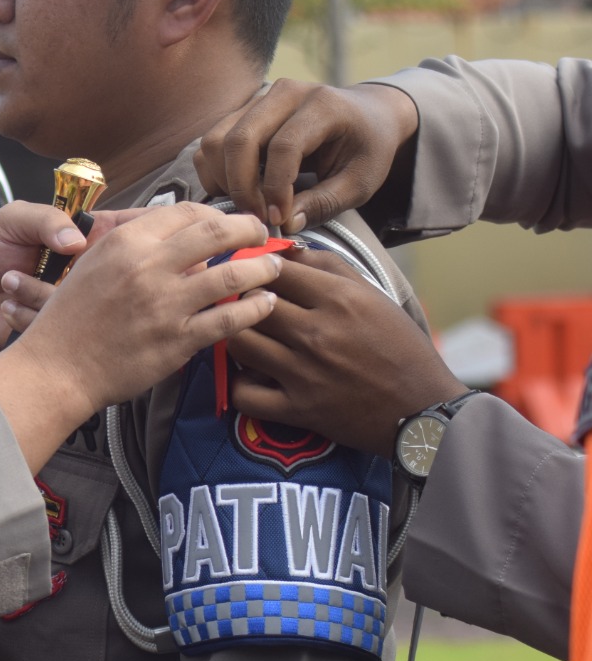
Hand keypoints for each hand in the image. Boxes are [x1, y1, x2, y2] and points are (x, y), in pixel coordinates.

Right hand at [0, 204, 280, 470]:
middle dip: (248, 229)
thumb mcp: (92, 263)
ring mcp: (166, 304)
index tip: (228, 223)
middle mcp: (148, 266)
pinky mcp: (178, 339)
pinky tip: (265, 303)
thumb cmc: (71, 316)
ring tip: (274, 267)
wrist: (58, 366)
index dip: (216, 214)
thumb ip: (132, 245)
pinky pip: (229, 318)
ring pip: (232, 275)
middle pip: (216, 233)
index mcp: (126, 242)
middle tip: (262, 234)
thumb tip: (174, 232)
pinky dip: (255, 308)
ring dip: (261, 267)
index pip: (186, 212)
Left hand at [0, 208, 171, 334]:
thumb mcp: (11, 220)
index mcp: (86, 237)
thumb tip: (77, 242)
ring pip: (93, 305)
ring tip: (10, 280)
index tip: (135, 235)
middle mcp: (90, 272)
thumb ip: (45, 219)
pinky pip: (65, 330)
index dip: (141, 229)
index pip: (131, 228)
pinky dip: (30, 314)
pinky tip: (8, 304)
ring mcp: (80, 304)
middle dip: (97, 273)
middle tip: (58, 267)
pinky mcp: (65, 331)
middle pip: (123, 272)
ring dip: (43, 292)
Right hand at [194, 79, 418, 232]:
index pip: (284, 146)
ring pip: (216, 140)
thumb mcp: (362, 182)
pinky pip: (211, 142)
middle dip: (241, 187)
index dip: (275, 188)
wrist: (367, 113)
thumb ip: (325, 202)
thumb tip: (285, 224)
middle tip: (256, 218)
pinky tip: (239, 190)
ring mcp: (258, 99)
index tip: (278, 219)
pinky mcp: (242, 111)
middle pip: (240, 139)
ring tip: (247, 205)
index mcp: (322, 105)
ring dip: (222, 180)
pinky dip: (215, 171)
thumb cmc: (367, 148)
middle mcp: (285, 93)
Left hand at [223, 249, 466, 456]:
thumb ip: (331, 267)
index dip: (260, 271)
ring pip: (239, 342)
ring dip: (238, 338)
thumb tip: (288, 250)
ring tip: (250, 339)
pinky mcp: (298, 410)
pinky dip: (241, 386)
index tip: (260, 279)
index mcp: (338, 299)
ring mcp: (304, 373)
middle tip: (248, 309)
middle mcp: (317, 333)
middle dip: (244, 302)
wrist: (423, 410)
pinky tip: (254, 378)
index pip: (273, 270)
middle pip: (249, 303)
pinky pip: (244, 394)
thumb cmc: (400, 348)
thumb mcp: (374, 297)